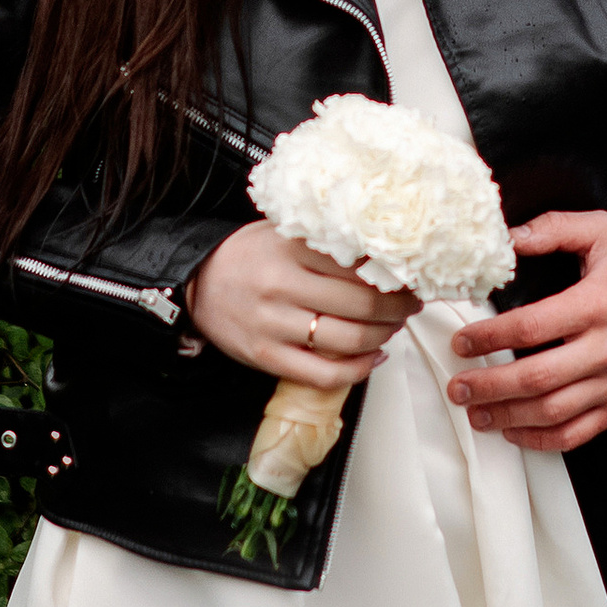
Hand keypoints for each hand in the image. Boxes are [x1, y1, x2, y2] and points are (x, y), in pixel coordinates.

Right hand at [185, 221, 415, 391]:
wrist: (196, 281)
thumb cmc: (247, 256)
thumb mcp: (283, 233)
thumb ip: (325, 241)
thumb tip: (384, 255)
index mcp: (289, 249)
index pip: (357, 263)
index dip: (393, 274)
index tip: (410, 276)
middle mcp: (282, 286)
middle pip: (361, 303)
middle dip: (397, 308)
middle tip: (410, 305)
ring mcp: (273, 324)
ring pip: (347, 339)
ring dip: (382, 337)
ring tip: (393, 329)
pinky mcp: (265, 356)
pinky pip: (323, 373)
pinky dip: (357, 370)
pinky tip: (372, 359)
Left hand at [445, 211, 606, 452]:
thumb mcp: (603, 234)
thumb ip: (555, 228)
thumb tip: (510, 238)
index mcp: (596, 304)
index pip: (533, 326)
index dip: (491, 337)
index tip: (463, 341)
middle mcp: (606, 349)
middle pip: (537, 378)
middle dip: (489, 386)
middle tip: (458, 386)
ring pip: (553, 412)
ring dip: (507, 416)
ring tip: (474, 412)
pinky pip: (575, 434)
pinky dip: (539, 440)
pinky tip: (512, 431)